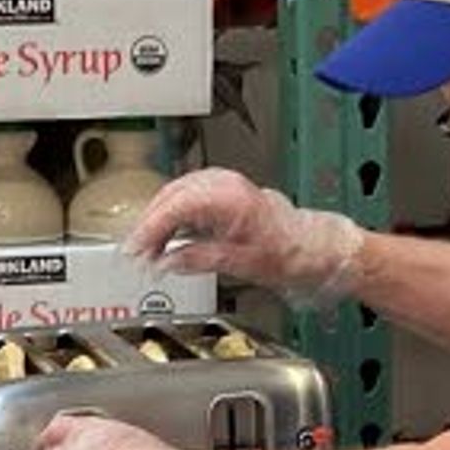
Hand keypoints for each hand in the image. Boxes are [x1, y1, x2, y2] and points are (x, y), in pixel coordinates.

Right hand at [123, 167, 363, 301]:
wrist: (315, 247)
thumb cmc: (291, 252)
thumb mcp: (243, 264)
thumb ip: (200, 259)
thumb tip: (167, 262)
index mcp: (230, 198)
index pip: (176, 206)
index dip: (151, 228)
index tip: (137, 249)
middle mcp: (225, 184)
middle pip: (171, 195)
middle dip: (148, 224)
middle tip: (135, 253)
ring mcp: (224, 185)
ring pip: (176, 193)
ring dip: (158, 219)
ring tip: (147, 247)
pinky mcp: (224, 192)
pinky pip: (188, 196)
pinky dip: (172, 215)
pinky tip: (166, 235)